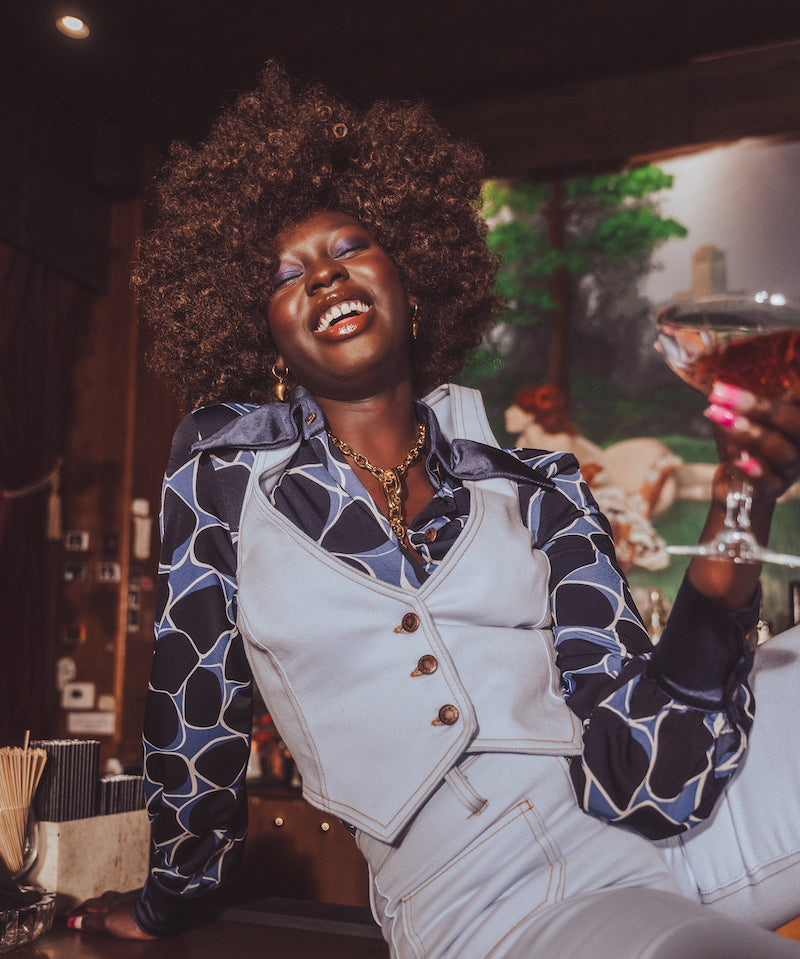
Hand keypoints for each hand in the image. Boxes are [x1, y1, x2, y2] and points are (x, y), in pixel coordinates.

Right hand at [65, 890, 154, 939]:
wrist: (158, 915)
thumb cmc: (134, 920)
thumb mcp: (109, 923)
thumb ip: (92, 921)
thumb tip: (74, 921)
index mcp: (108, 905)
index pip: (88, 907)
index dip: (76, 912)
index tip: (65, 916)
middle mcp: (117, 900)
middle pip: (99, 900)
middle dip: (87, 905)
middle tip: (78, 909)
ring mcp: (129, 901)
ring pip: (111, 899)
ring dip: (102, 903)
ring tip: (97, 906)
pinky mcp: (139, 905)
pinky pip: (122, 902)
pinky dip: (115, 905)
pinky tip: (120, 908)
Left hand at [704, 381, 799, 502]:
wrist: (737, 488)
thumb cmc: (742, 445)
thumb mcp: (743, 418)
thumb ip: (741, 400)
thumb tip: (720, 381)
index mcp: (795, 423)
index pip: (795, 401)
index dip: (773, 392)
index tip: (737, 381)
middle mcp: (799, 444)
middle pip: (792, 422)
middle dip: (757, 406)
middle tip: (719, 395)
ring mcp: (790, 469)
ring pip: (781, 450)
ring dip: (750, 433)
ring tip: (722, 419)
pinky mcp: (774, 490)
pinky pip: (768, 481)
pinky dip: (753, 469)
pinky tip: (736, 459)